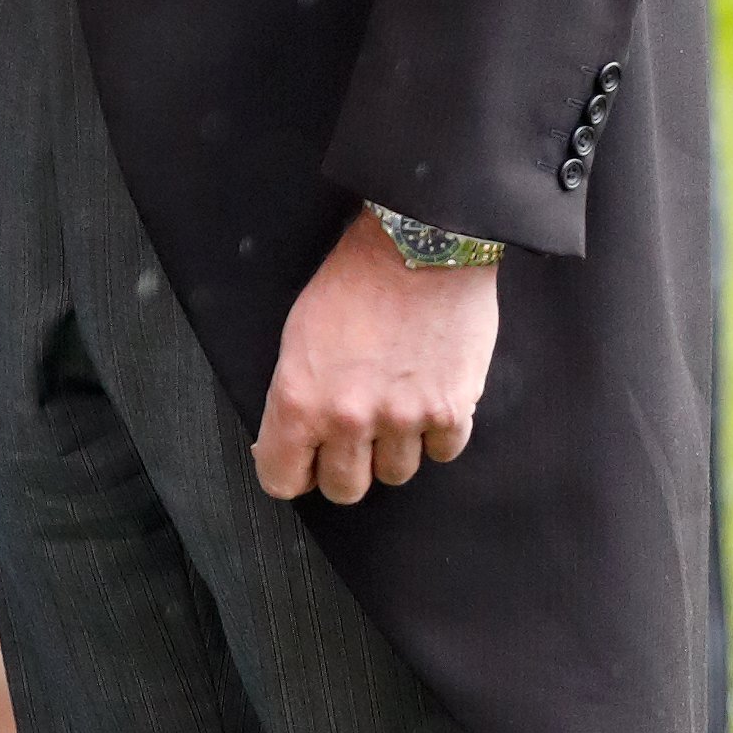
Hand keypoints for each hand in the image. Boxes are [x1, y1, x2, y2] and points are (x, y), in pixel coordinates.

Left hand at [254, 209, 499, 505]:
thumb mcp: (298, 336)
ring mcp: (403, 419)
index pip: (282, 480)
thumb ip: (294, 397)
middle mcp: (349, 418)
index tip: (304, 463)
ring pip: (395, 475)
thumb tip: (290, 440)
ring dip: (394, 449)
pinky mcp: (450, 411)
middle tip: (354, 436)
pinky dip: (437, 433)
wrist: (421, 243)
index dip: (293, 472)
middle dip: (345, 467)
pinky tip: (430, 399)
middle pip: (344, 489)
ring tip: (396, 406)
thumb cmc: (356, 280)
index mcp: (300, 400)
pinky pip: (442, 453)